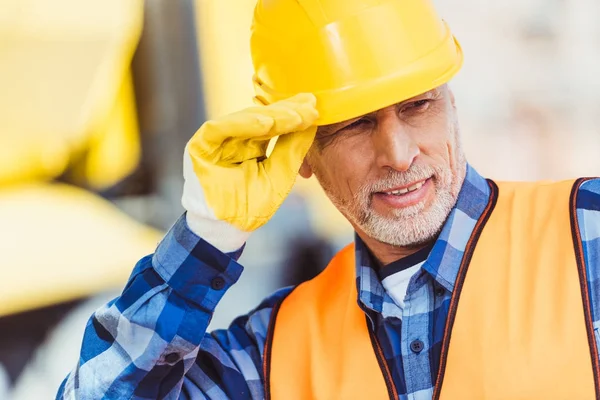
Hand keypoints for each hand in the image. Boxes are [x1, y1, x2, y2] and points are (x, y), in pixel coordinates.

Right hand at [182, 93, 317, 251]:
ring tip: (295, 116)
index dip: (294, 115)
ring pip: (244, 118)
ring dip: (271, 116)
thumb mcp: (278, 177)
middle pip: (261, 117)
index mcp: (252, 144)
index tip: (315, 109)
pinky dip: (243, 124)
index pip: (274, 123)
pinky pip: (219, 128)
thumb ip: (292, 151)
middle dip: (287, 112)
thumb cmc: (249, 207)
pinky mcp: (199, 146)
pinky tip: (266, 123)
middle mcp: (234, 138)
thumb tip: (312, 123)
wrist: (224, 231)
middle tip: (309, 107)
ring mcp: (216, 141)